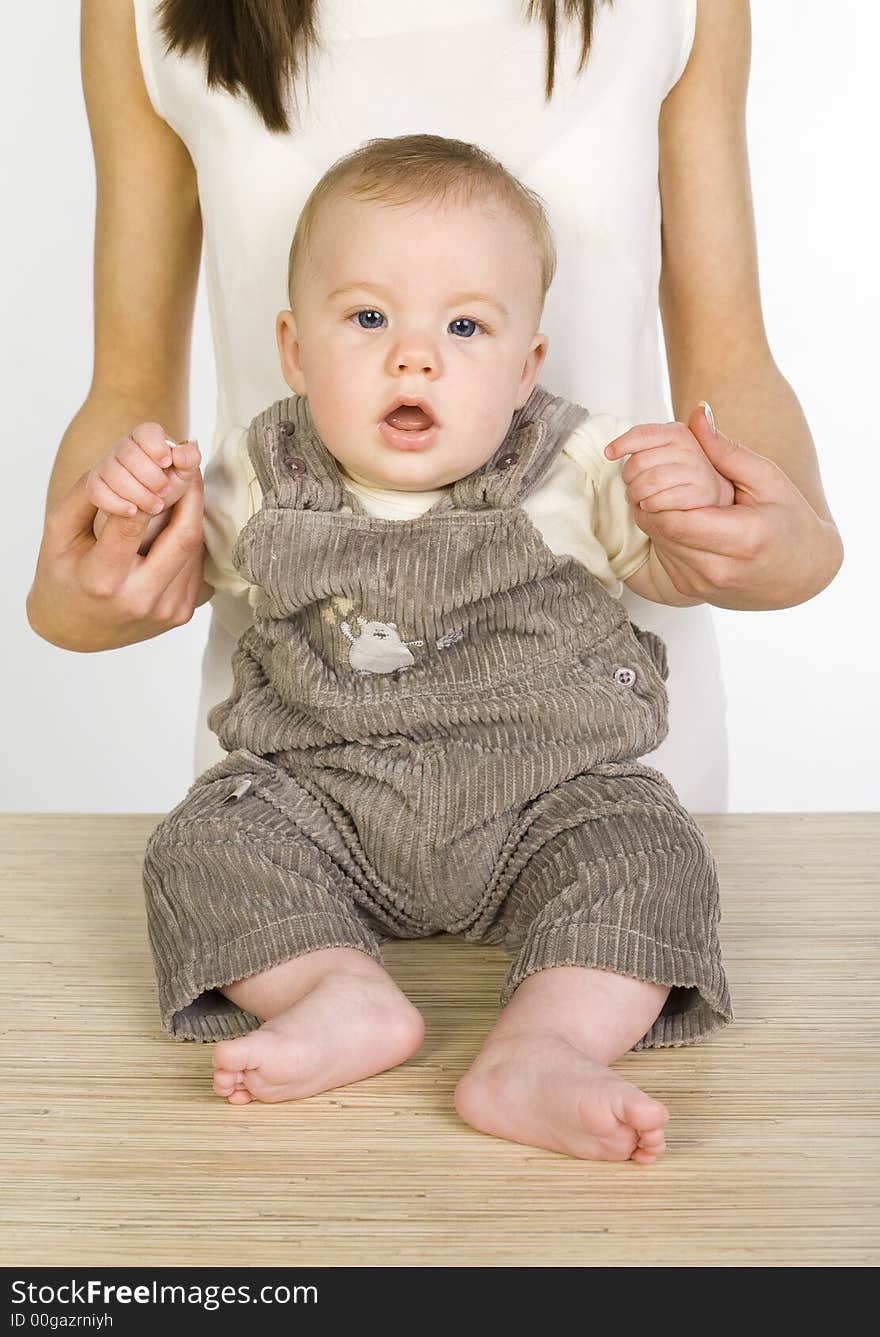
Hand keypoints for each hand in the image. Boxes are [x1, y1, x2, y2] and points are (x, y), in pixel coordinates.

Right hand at [27, 422, 213, 651]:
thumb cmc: (63, 575)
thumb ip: (87, 495)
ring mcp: (166, 611)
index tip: (164, 461)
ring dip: (191, 516)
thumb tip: (123, 459)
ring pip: (194, 550)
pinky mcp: (182, 614)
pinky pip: (195, 567)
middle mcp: (139, 600)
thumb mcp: (58, 534)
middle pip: (182, 537)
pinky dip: (188, 541)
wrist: (76, 630)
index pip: (133, 523)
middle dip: (191, 494)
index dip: (154, 487)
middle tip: (190, 463)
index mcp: (102, 580)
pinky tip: (174, 527)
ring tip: (180, 490)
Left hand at [605, 404, 843, 610]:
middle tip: (652, 478)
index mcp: (742, 539)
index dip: (656, 493)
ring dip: (654, 517)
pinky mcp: (693, 592)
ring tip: (665, 495)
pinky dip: (663, 535)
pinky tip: (678, 518)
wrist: (801, 572)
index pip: (674, 517)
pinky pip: (664, 558)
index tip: (658, 472)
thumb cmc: (790, 521)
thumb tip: (697, 415)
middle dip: (650, 501)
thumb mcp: (767, 478)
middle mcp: (720, 568)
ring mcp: (704, 585)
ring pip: (658, 544)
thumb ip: (727, 450)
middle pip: (661, 530)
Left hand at [606, 413, 734, 512]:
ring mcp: (697, 471)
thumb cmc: (683, 473)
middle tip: (629, 486)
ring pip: (650, 481)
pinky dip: (650, 504)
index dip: (622, 443)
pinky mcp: (701, 494)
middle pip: (640, 461)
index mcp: (678, 433)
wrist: (715, 496)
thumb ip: (656, 435)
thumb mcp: (669, 449)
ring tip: (636, 498)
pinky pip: (663, 499)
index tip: (609, 453)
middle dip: (628, 477)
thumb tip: (669, 414)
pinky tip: (649, 505)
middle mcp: (690, 448)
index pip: (643, 433)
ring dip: (636, 493)